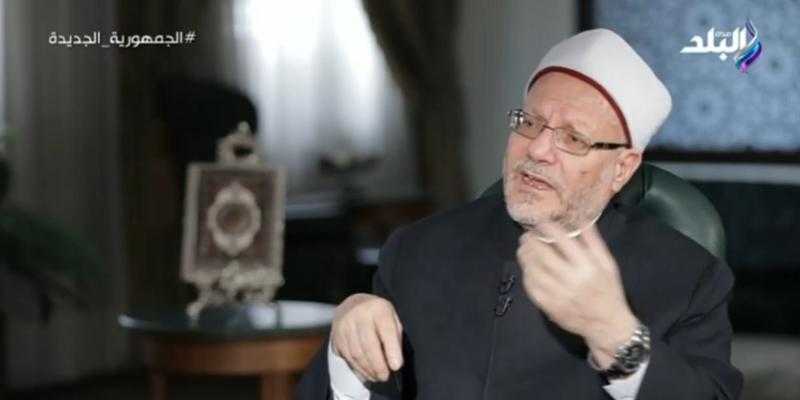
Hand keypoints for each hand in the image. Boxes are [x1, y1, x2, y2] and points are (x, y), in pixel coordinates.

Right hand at [331, 293, 403, 381]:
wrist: (353, 304)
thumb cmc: (377, 315)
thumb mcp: (392, 318)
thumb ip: (395, 338)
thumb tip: (394, 363)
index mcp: (378, 308)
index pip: (386, 330)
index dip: (392, 350)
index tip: (396, 366)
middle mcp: (360, 314)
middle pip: (369, 345)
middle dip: (378, 365)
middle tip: (385, 376)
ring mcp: (345, 325)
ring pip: (357, 354)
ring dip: (368, 369)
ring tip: (377, 376)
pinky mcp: (336, 336)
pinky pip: (348, 357)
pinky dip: (358, 368)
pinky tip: (366, 372)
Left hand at [517, 222, 637, 368]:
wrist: (608, 326)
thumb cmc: (609, 291)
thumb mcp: (608, 264)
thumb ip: (594, 242)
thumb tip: (580, 220)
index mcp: (588, 267)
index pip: (563, 242)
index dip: (548, 229)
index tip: (540, 222)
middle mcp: (571, 280)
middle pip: (543, 255)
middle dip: (531, 242)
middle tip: (526, 235)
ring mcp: (558, 295)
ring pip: (534, 271)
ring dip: (525, 257)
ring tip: (523, 249)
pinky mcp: (549, 307)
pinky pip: (532, 288)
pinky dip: (527, 275)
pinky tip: (527, 269)